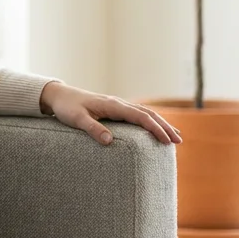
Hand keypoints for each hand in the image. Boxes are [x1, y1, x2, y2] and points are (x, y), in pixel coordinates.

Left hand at [39, 82, 181, 145]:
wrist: (59, 96)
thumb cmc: (67, 108)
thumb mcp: (77, 119)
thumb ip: (92, 128)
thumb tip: (109, 141)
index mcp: (112, 105)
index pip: (139, 116)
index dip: (155, 128)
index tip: (167, 140)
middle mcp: (118, 103)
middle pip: (147, 114)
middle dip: (164, 127)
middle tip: (179, 141)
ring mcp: (117, 105)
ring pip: (145, 113)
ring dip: (161, 124)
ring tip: (175, 137)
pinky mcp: (115, 109)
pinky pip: (137, 115)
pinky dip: (151, 122)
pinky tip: (157, 130)